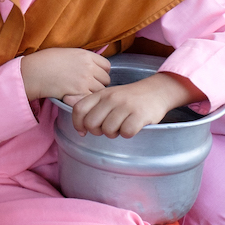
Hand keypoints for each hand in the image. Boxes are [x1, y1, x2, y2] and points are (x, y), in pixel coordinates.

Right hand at [20, 48, 110, 101]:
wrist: (35, 72)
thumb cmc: (46, 61)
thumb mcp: (68, 53)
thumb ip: (83, 58)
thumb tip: (92, 65)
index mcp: (86, 55)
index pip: (107, 66)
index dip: (102, 72)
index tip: (95, 76)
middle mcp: (89, 67)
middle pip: (106, 79)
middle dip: (99, 84)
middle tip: (88, 87)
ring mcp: (85, 80)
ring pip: (100, 91)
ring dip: (94, 94)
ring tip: (82, 93)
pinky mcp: (80, 93)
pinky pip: (92, 99)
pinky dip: (88, 100)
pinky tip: (79, 98)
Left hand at [72, 72, 197, 138]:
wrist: (156, 91)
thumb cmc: (128, 97)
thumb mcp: (107, 95)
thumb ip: (90, 102)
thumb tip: (68, 104)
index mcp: (101, 93)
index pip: (79, 109)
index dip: (77, 124)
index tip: (83, 131)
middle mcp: (111, 98)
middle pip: (91, 124)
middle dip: (97, 131)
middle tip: (106, 128)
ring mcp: (126, 106)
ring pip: (108, 131)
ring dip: (114, 134)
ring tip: (121, 126)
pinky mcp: (140, 114)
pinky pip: (126, 132)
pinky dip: (128, 134)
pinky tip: (132, 127)